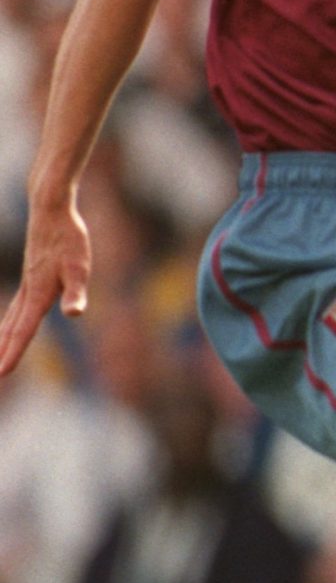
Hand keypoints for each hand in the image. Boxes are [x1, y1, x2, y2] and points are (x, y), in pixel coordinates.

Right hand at [0, 195, 91, 377]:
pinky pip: (17, 305)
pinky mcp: (31, 275)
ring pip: (12, 316)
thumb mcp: (80, 267)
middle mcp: (28, 291)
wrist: (49, 210)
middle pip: (13, 327)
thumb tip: (74, 314)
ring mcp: (27, 282)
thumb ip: (76, 292)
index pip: (24, 330)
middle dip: (5, 351)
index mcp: (39, 294)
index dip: (14, 352)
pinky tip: (12, 322)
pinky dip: (10, 320)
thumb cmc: (69, 238)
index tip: (2, 373)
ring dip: (5, 337)